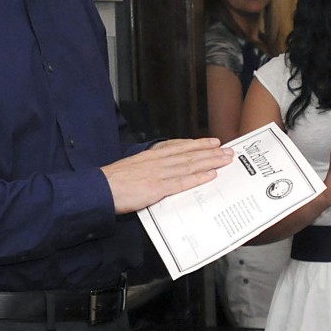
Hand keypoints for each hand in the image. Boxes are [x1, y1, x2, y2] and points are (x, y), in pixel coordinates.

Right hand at [102, 138, 233, 213]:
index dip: (198, 144)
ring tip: (226, 159)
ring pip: (190, 165)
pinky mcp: (157, 188)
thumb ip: (149, 168)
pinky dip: (198, 178)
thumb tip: (163, 172)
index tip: (212, 142)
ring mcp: (159, 174)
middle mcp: (158, 161)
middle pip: (189, 154)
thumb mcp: (133, 168)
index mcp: (151, 155)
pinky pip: (182, 182)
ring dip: (210, 162)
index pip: (179, 147)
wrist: (101, 189)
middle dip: (211, 152)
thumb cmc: (114, 181)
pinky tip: (210, 175)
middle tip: (228, 150)